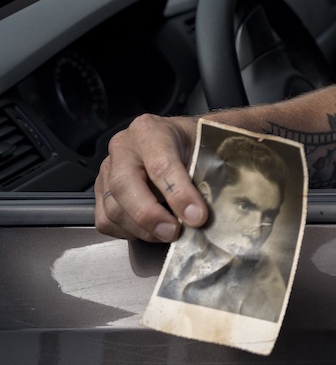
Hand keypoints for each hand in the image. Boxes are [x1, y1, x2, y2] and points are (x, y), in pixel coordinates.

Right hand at [95, 114, 206, 241]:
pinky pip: (105, 220)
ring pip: (113, 208)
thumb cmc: (193, 145)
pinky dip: (128, 232)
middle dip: (150, 216)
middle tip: (174, 233)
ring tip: (169, 234)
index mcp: (150, 131)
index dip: (179, 194)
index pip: (160, 165)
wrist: (178, 140)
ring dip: (142, 229)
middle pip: (124, 186)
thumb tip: (203, 213)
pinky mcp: (100, 191)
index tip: (197, 217)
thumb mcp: (205, 150)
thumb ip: (206, 176)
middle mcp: (123, 147)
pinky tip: (150, 230)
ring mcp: (107, 169)